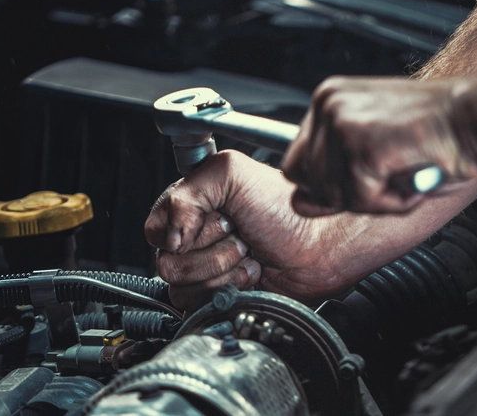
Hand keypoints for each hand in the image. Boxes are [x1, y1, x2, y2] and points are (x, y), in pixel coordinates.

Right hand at [145, 150, 389, 310]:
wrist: (320, 247)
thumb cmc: (287, 209)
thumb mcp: (232, 174)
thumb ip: (186, 193)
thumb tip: (166, 236)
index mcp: (191, 205)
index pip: (155, 228)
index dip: (185, 229)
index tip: (220, 218)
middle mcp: (195, 236)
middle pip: (167, 260)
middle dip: (212, 249)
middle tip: (241, 236)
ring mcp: (206, 267)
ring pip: (181, 284)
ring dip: (222, 269)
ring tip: (248, 254)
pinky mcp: (217, 294)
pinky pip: (198, 302)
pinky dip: (228, 288)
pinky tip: (250, 274)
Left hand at [281, 76, 476, 215]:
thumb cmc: (438, 135)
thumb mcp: (373, 155)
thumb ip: (332, 179)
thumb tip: (300, 203)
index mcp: (330, 99)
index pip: (297, 162)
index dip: (328, 183)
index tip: (366, 175)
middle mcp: (328, 104)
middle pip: (302, 179)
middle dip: (343, 192)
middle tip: (387, 176)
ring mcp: (341, 122)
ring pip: (330, 195)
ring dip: (373, 199)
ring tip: (404, 172)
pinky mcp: (359, 144)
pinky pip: (361, 200)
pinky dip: (392, 201)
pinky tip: (412, 176)